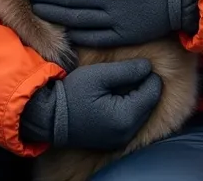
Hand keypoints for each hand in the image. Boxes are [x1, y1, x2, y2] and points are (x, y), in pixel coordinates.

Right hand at [20, 59, 161, 149]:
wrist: (49, 116)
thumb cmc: (73, 92)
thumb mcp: (99, 75)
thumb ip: (127, 70)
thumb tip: (148, 66)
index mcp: (126, 116)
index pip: (153, 90)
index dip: (148, 73)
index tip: (136, 62)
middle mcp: (127, 132)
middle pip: (150, 103)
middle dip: (143, 85)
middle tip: (129, 69)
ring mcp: (120, 139)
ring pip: (142, 112)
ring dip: (136, 96)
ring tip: (121, 81)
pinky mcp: (113, 140)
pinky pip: (131, 121)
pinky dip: (128, 106)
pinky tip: (115, 95)